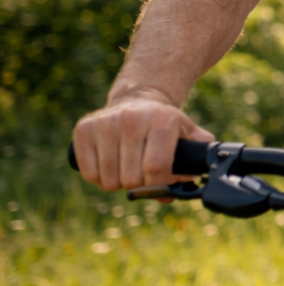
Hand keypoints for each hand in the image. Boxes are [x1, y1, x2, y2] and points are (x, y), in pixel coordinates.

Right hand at [71, 92, 213, 191]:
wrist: (137, 99)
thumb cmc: (164, 123)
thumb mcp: (188, 132)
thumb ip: (198, 154)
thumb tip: (191, 178)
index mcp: (162, 120)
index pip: (156, 168)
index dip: (159, 185)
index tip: (161, 184)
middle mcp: (132, 119)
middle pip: (132, 177)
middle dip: (140, 185)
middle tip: (143, 175)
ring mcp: (105, 123)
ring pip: (109, 180)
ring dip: (119, 184)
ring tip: (127, 169)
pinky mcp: (83, 129)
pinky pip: (89, 174)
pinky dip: (100, 179)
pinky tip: (110, 166)